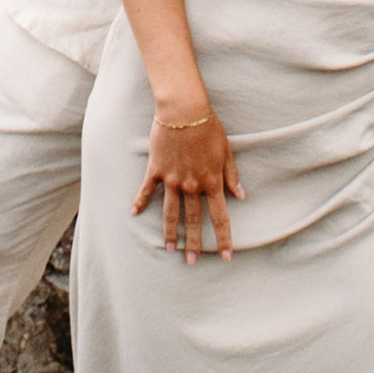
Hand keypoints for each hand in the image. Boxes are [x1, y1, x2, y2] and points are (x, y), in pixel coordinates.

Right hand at [133, 102, 243, 261]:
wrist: (183, 110)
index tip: (226, 256)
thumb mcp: (226, 150)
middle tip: (192, 262)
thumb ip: (231, 175)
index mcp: (211, 182)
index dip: (224, 238)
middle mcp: (191, 185)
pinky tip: (133, 214)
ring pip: (170, 213)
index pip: (219, 217)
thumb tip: (240, 196)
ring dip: (170, 233)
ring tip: (170, 249)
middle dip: (194, 243)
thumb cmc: (208, 127)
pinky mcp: (156, 170)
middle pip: (193, 220)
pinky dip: (140, 203)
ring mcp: (172, 180)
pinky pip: (147, 191)